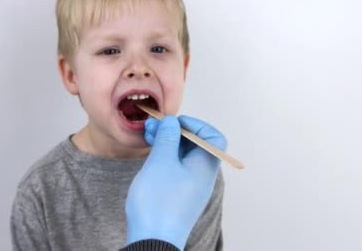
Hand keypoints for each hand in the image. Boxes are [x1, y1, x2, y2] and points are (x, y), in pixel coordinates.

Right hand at [125, 115, 226, 249]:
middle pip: (196, 144)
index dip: (196, 125)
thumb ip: (168, 137)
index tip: (175, 122)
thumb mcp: (161, 161)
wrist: (152, 239)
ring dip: (167, 143)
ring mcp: (190, 186)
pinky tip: (150, 154)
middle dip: (175, 131)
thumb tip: (172, 122)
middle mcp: (202, 175)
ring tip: (148, 136)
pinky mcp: (178, 194)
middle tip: (154, 126)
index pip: (213, 137)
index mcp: (205, 165)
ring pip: (183, 156)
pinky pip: (176, 168)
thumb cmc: (159, 201)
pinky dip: (165, 157)